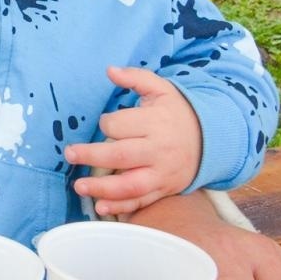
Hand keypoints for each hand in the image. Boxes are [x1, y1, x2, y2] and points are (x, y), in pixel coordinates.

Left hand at [66, 66, 201, 215]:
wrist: (210, 139)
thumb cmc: (177, 112)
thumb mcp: (161, 89)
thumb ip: (135, 77)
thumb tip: (109, 70)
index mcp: (156, 122)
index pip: (121, 125)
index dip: (107, 123)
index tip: (105, 123)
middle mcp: (158, 150)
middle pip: (121, 156)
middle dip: (92, 156)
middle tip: (70, 154)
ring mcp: (161, 173)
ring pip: (130, 184)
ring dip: (102, 189)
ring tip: (79, 187)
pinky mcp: (163, 189)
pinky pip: (142, 201)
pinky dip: (121, 207)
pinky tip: (101, 208)